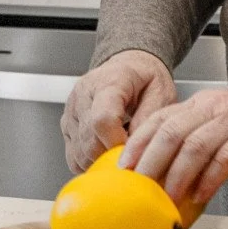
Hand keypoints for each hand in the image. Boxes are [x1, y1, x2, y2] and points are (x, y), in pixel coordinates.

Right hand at [61, 50, 176, 173]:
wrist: (129, 65)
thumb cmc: (145, 79)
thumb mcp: (160, 93)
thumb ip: (148, 120)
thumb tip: (135, 150)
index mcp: (109, 82)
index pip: (102, 119)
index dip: (117, 145)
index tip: (132, 153)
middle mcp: (84, 93)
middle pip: (89, 141)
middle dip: (111, 158)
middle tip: (131, 156)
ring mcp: (72, 109)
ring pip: (79, 152)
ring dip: (100, 162)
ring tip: (119, 152)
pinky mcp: (66, 123)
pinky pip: (72, 155)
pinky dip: (89, 162)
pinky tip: (105, 153)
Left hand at [120, 84, 227, 205]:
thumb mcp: (221, 122)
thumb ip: (197, 138)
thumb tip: (168, 172)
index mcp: (201, 104)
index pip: (159, 118)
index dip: (138, 141)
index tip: (122, 165)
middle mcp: (212, 108)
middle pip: (170, 131)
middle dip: (149, 160)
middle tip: (137, 185)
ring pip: (194, 145)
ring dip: (176, 174)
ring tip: (166, 198)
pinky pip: (226, 158)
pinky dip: (209, 179)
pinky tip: (200, 196)